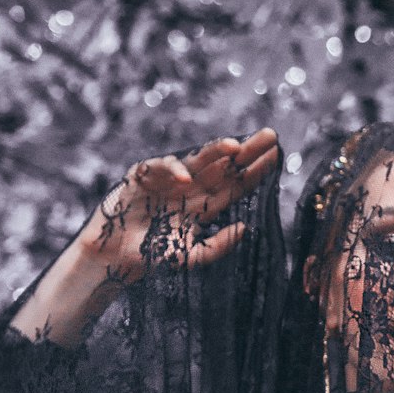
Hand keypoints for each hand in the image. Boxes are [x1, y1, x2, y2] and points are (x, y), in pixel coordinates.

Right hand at [11, 129, 280, 347]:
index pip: (235, 185)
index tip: (277, 158)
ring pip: (198, 160)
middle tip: (270, 135)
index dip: (255, 172)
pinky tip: (185, 178)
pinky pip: (159, 168)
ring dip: (216, 151)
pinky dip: (171, 171)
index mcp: (203, 206)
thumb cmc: (153, 257)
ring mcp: (168, 180)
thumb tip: (245, 228)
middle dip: (246, 151)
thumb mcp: (191, 257)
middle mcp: (190, 188)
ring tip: (237, 146)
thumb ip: (218, 246)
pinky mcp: (142, 176)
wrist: (116, 257)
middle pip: (223, 166)